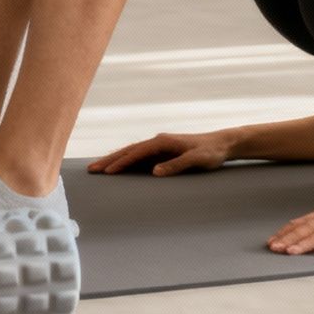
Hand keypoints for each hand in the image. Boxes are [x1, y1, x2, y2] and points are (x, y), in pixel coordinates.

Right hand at [88, 130, 236, 175]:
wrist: (222, 144)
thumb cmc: (211, 152)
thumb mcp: (196, 160)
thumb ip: (176, 165)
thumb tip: (154, 172)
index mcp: (163, 142)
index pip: (137, 153)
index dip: (121, 162)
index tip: (106, 171)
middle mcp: (158, 141)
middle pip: (129, 150)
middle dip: (110, 159)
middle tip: (91, 169)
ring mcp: (160, 145)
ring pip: (132, 152)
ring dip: (115, 159)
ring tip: (98, 167)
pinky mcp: (163, 151)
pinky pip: (139, 156)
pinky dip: (126, 160)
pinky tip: (119, 165)